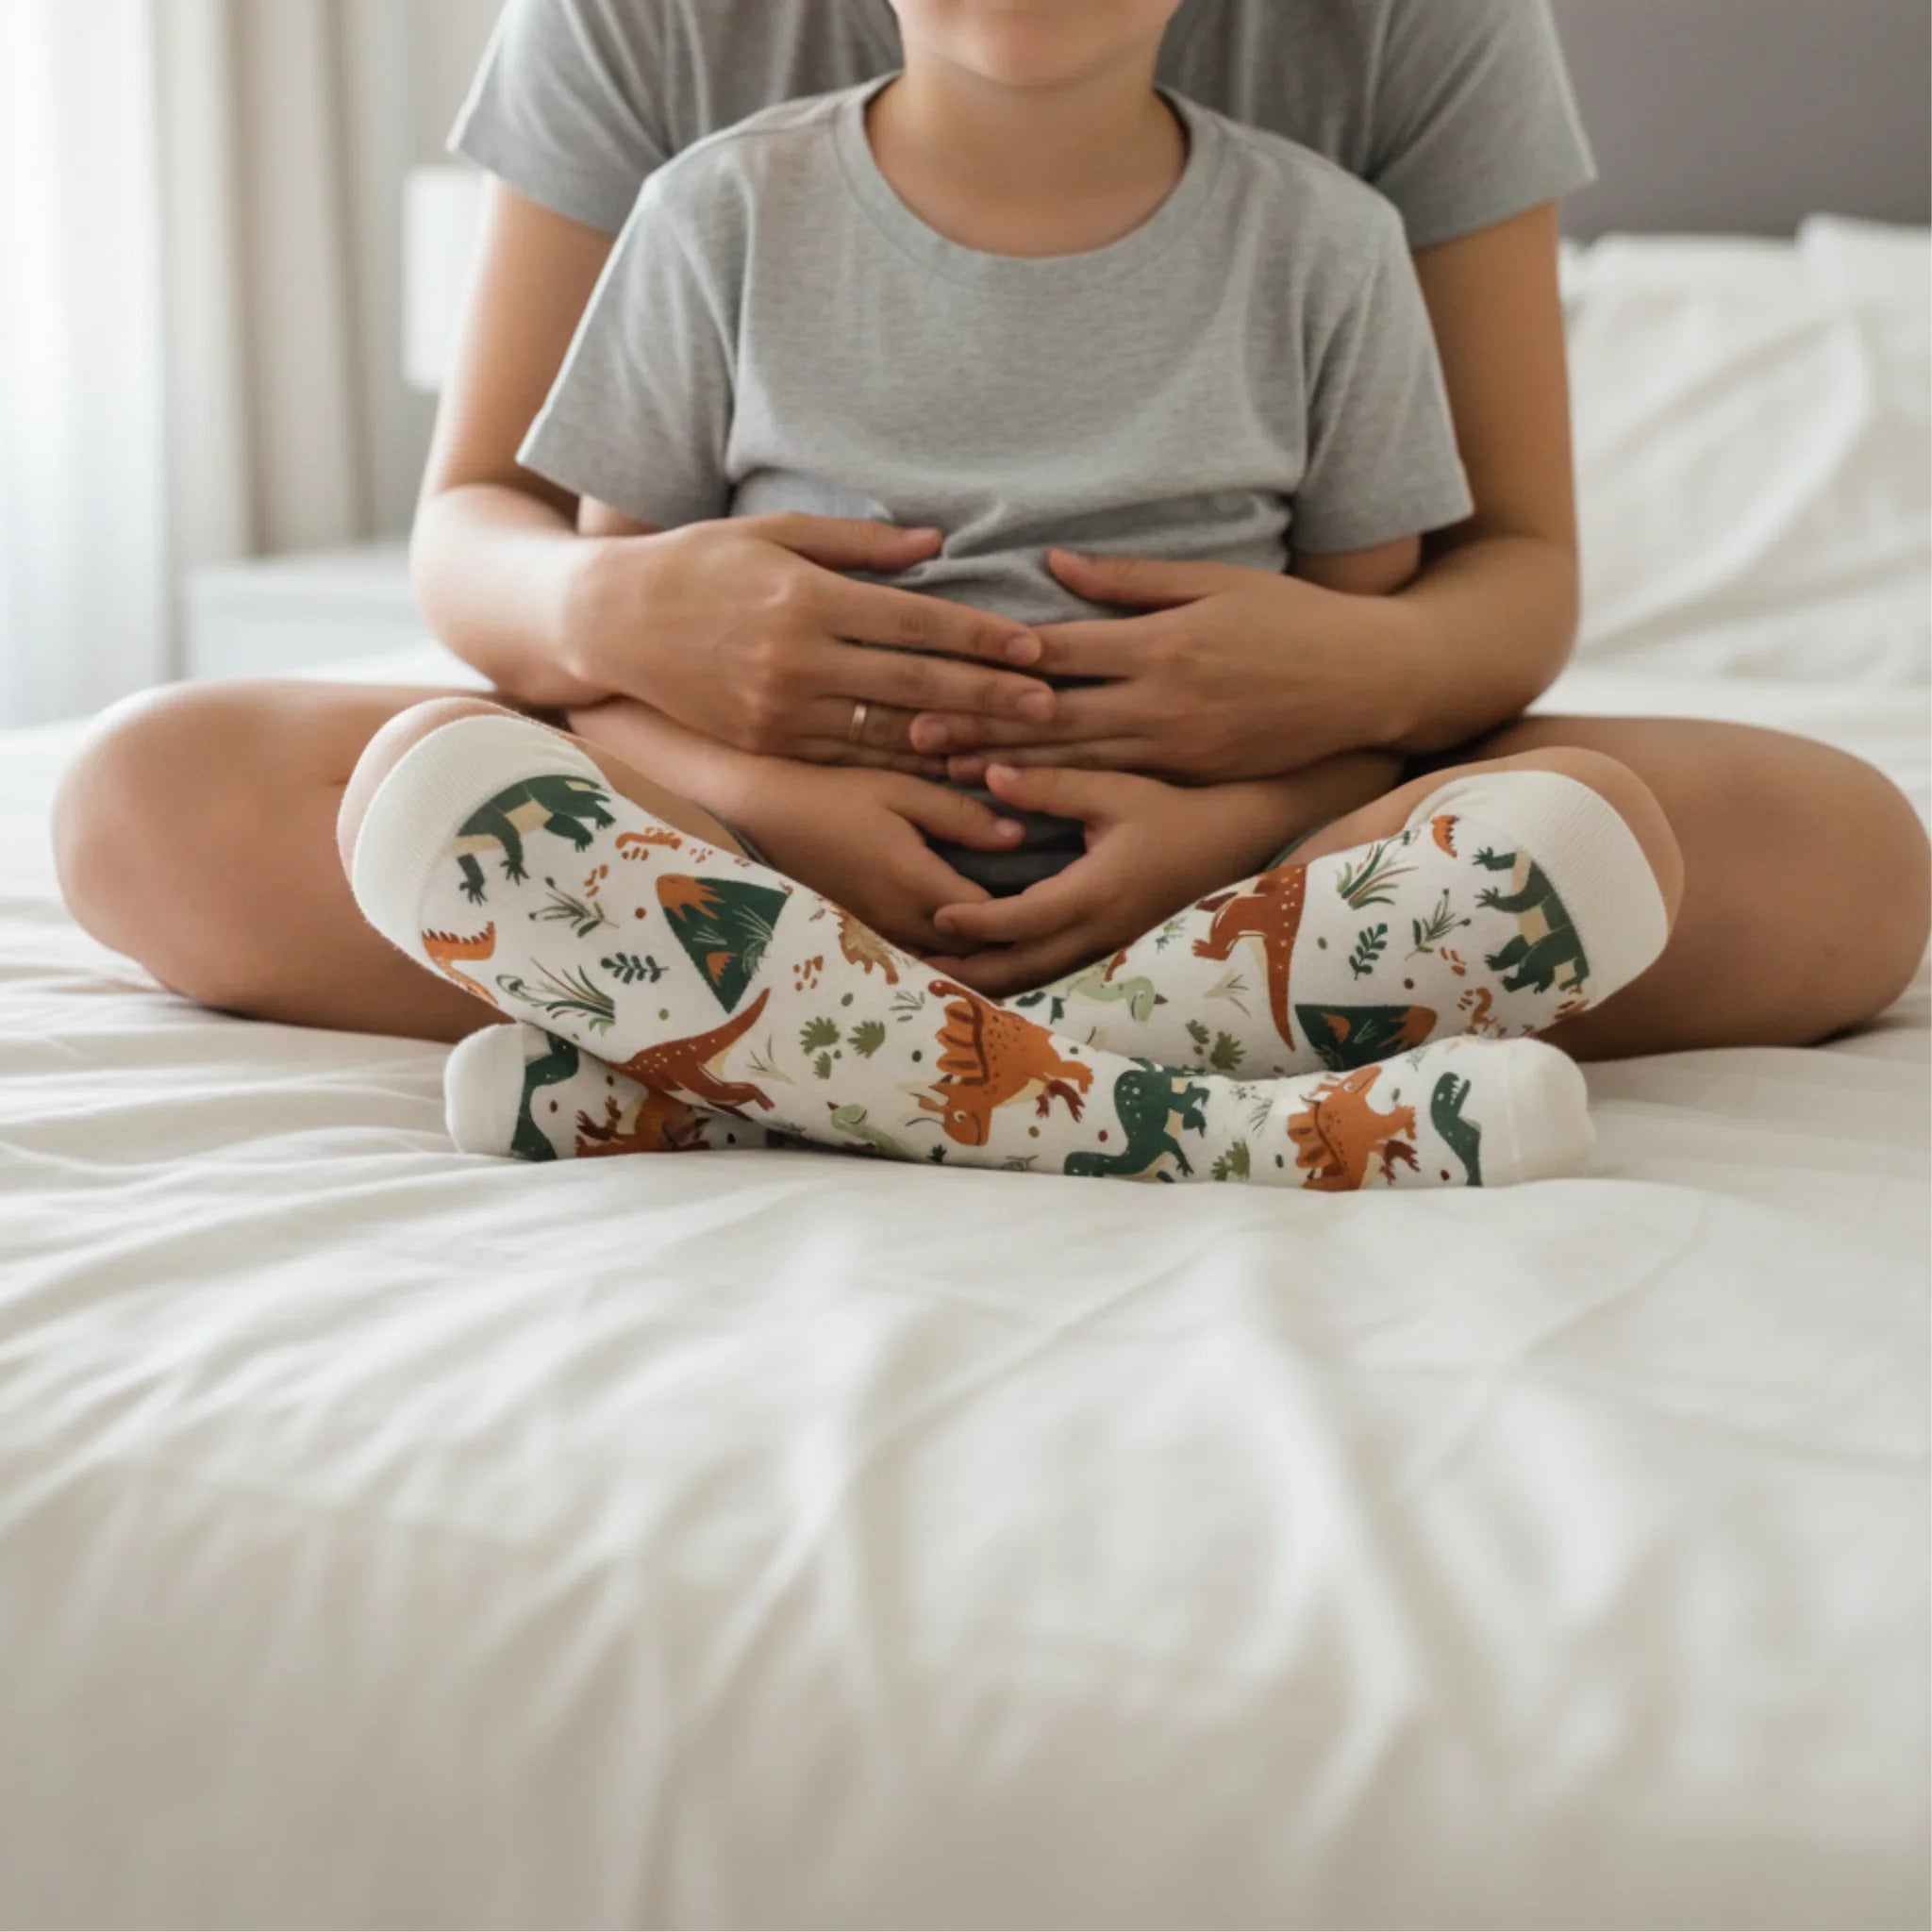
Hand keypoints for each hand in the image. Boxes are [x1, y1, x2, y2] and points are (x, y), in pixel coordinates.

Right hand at [560, 514, 1057, 770]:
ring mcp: (780, 711)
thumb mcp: (773, 533)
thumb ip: (858, 544)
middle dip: (989, 697)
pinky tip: (948, 766)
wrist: (609, 622)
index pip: (916, 623)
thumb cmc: (697, 563)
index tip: (1036, 648)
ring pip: (888, 732)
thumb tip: (937, 544)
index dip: (981, 638)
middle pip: (915, 684)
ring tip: (1015, 746)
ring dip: (957, 740)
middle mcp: (796, 661)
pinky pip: (851, 759)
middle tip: (1051, 707)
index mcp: (806, 599)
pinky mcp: (767, 744)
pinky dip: (904, 764)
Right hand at [732, 762, 1028, 954]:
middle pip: (975, 950)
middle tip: (1046, 913)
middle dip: (1009, 936)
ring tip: (1017, 923)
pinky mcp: (868, 935)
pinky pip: (923, 953)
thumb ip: (961, 817)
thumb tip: (1018, 837)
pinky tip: (968, 925)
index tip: (1058, 889)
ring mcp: (883, 934)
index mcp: (918, 885)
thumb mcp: (901, 791)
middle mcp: (903, 923)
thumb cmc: (834, 794)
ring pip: (949, 959)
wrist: (765, 817)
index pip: (992, 917)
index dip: (1027, 909)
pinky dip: (950, 947)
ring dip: (980, 947)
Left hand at [908, 550, 1419, 783]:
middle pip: (1051, 716)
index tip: (936, 666)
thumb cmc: (1291, 621)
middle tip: (911, 736)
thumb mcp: (1214, 582)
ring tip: (945, 773)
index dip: (994, 662)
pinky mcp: (1189, 775)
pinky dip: (1058, 790)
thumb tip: (1052, 566)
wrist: (1368, 682)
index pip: (1060, 653)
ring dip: (1004, 766)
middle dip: (979, 725)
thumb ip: (1130, 580)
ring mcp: (1175, 747)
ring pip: (1072, 760)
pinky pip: (1110, 784)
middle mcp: (1162, 703)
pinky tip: (1014, 797)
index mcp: (1162, 644)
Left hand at [927, 765, 1310, 996]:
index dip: (976, 922)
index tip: (935, 916)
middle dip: (971, 970)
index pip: (1023, 920)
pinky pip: (1060, 969)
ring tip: (944, 972)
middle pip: (1024, 968)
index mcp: (1097, 892)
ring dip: (992, 977)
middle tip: (920, 965)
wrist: (1240, 838)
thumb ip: (1052, 786)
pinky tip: (992, 965)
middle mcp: (1101, 930)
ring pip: (1041, 977)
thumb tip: (991, 774)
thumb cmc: (1178, 808)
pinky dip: (1021, 971)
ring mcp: (1111, 945)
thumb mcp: (1116, 790)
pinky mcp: (1117, 947)